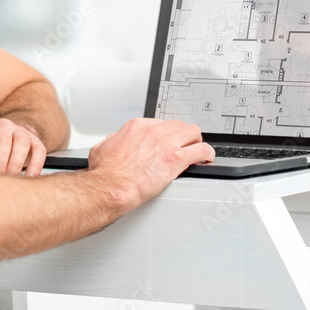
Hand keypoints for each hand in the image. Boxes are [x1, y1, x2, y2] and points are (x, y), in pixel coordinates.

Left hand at [0, 118, 47, 176]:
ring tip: (11, 180)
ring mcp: (20, 130)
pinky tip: (28, 179)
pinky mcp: (35, 140)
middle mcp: (1, 125)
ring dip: (16, 164)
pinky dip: (35, 166)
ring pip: (22, 142)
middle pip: (2, 139)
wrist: (4, 139)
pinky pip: (39, 150)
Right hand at [88, 118, 214, 211]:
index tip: (166, 141)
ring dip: (195, 140)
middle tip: (183, 145)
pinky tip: (207, 158)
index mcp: (136, 127)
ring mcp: (166, 143)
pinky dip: (207, 153)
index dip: (165, 134)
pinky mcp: (176, 159)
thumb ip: (112, 140)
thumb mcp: (102, 148)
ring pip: (193, 132)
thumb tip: (115, 141)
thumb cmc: (106, 172)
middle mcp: (153, 131)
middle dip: (181, 135)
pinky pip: (201, 150)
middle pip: (177, 125)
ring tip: (196, 149)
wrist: (112, 186)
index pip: (159, 123)